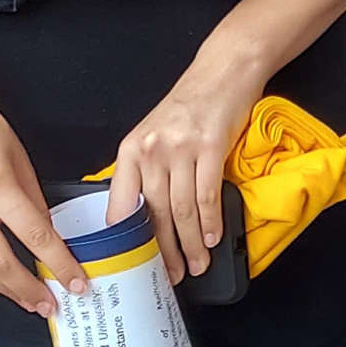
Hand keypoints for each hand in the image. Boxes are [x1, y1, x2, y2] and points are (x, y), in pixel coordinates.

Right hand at [0, 95, 82, 318]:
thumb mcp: (19, 158)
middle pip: (1, 263)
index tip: (75, 282)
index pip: (35, 236)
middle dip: (29, 290)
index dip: (58, 264)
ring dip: (2, 290)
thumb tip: (47, 237)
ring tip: (25, 298)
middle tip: (50, 304)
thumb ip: (33, 200)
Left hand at [108, 54, 272, 283]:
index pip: (122, 206)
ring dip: (191, 243)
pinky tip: (212, 237)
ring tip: (198, 263)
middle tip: (172, 276)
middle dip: (164, 252)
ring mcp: (180, 147)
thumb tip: (142, 219)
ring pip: (181, 209)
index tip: (135, 266)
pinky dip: (210, 222)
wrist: (223, 70)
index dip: (128, 242)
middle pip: (155, 214)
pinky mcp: (210, 145)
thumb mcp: (154, 135)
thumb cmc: (190, 105)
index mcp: (130, 151)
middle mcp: (151, 150)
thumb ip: (145, 172)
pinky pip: (207, 195)